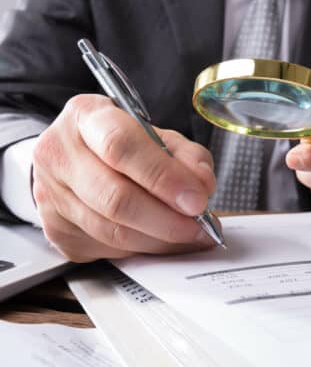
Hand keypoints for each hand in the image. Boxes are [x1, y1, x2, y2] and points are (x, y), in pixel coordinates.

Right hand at [32, 94, 217, 261]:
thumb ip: (186, 156)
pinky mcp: (58, 231)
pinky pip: (109, 250)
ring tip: (192, 236)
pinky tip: (164, 241)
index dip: (164, 177)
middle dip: (168, 220)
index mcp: (86, 117)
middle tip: (200, 226)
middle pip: (115, 199)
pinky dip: (145, 249)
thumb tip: (202, 186)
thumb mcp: (159, 136)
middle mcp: (59, 154)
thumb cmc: (123, 144)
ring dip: (161, 240)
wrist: (76, 159)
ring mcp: (51, 196)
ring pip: (114, 232)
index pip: (122, 147)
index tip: (197, 200)